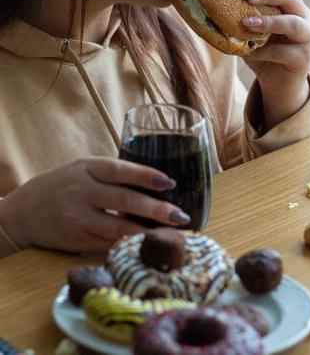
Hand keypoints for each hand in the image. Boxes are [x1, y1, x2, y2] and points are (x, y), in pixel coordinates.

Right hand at [0, 157, 189, 252]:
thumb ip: (114, 173)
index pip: (120, 170)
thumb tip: (158, 181)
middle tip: (180, 216)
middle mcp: (83, 192)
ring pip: (118, 228)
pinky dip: (130, 245)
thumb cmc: (64, 185)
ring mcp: (79, 218)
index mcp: (88, 169)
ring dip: (148, 233)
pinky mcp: (77, 240)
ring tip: (170, 235)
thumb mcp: (84, 169)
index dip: (146, 176)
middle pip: (125, 200)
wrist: (23, 212)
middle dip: (156, 210)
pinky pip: (108, 244)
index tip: (170, 183)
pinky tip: (147, 245)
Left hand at [240, 0, 309, 129]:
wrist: (279, 84)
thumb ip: (238, 15)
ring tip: (247, 23)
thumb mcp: (249, 30)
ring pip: (294, 23)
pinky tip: (250, 52)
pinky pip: (284, 52)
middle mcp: (303, 16)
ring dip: (270, 21)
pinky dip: (265, 52)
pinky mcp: (303, 59)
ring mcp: (307, 37)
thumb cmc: (263, 51)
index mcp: (289, 3)